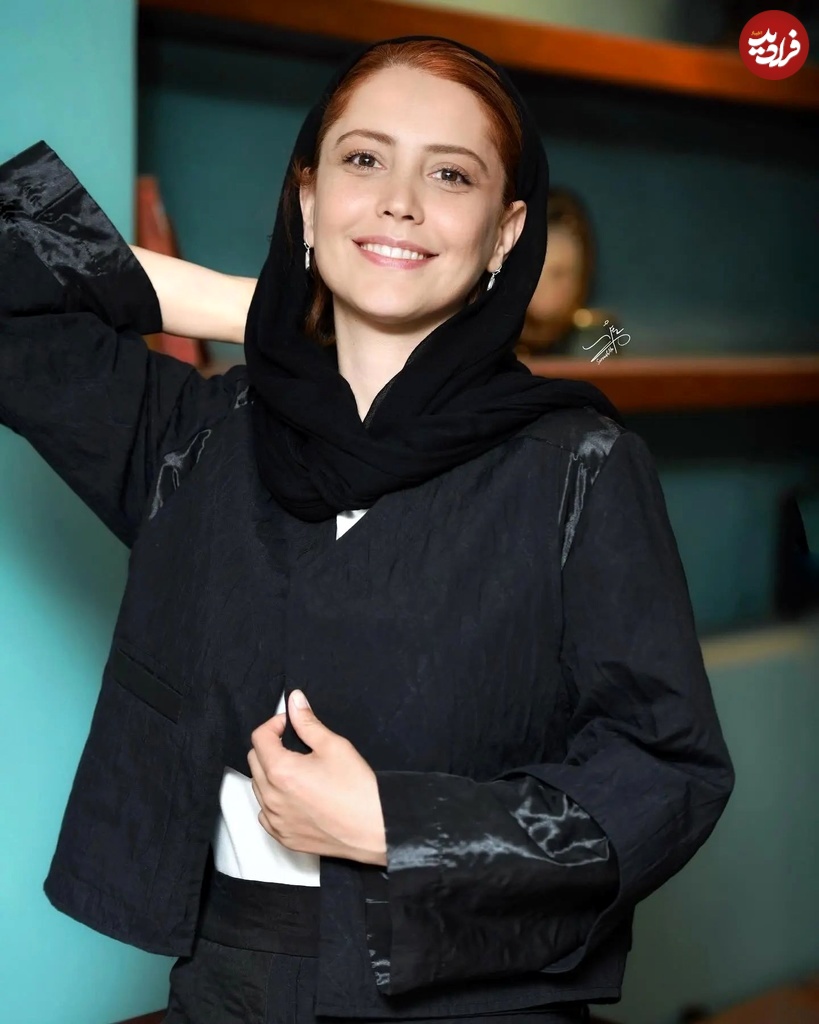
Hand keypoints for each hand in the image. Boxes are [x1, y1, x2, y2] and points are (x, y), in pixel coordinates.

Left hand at [247, 690, 386, 865]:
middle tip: (294, 744)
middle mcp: (271, 798)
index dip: (274, 724)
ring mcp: (276, 821)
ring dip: (270, 773)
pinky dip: (273, 801)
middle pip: (254, 761)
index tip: (290, 724)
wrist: (375, 828)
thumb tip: (294, 700)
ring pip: (259, 788)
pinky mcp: (283, 837)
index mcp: (280, 771)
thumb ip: (308, 722)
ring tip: (298, 770)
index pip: (259, 738)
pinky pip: (266, 814)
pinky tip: (294, 796)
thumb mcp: (334, 745)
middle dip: (270, 746)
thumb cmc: (357, 788)